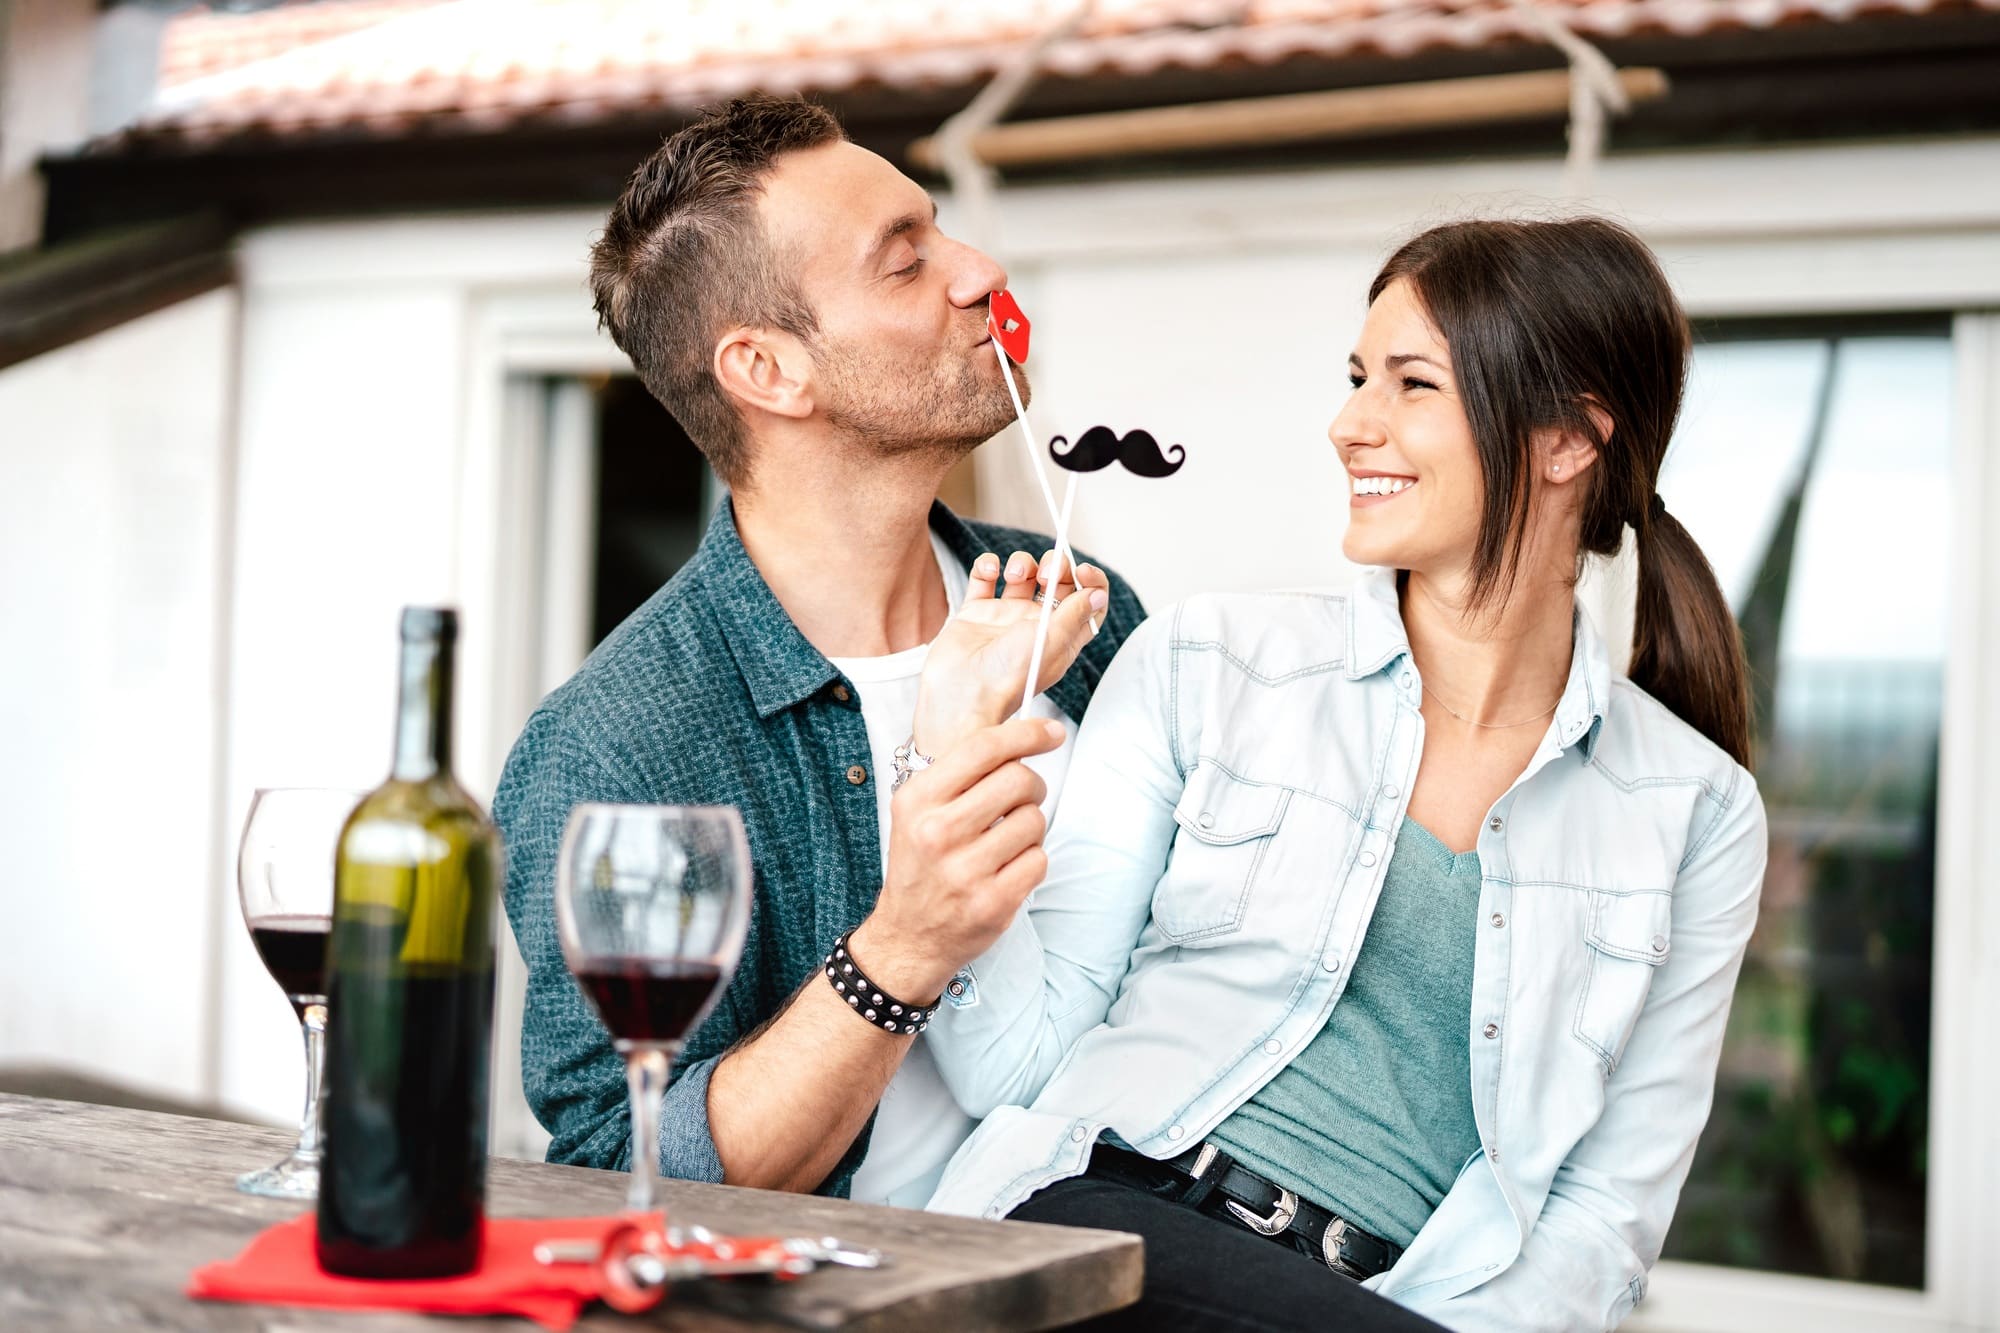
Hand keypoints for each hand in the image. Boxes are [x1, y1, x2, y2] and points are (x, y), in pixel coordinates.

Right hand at [850, 716, 1066, 1001]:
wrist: (908, 936)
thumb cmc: (922, 865)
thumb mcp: (918, 811)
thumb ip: (961, 775)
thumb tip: (1022, 739)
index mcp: (918, 800)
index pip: (983, 747)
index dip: (1026, 733)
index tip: (1051, 732)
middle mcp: (938, 832)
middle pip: (1018, 779)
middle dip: (1032, 786)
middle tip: (1022, 800)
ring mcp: (966, 871)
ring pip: (1034, 820)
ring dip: (1030, 828)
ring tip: (1006, 843)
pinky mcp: (992, 903)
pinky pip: (1039, 859)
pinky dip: (1031, 861)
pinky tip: (1008, 869)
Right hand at [914, 549, 1108, 755]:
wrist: (961, 693)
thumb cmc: (1008, 678)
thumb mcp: (1053, 642)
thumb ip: (1076, 613)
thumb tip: (1098, 594)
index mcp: (1060, 637)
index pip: (1086, 603)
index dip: (1090, 582)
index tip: (1082, 571)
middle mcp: (1034, 626)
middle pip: (1056, 582)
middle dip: (1055, 566)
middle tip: (1046, 573)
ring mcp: (1005, 617)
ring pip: (1021, 574)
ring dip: (1021, 563)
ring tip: (1013, 574)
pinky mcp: (976, 612)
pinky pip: (984, 577)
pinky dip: (987, 565)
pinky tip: (990, 570)